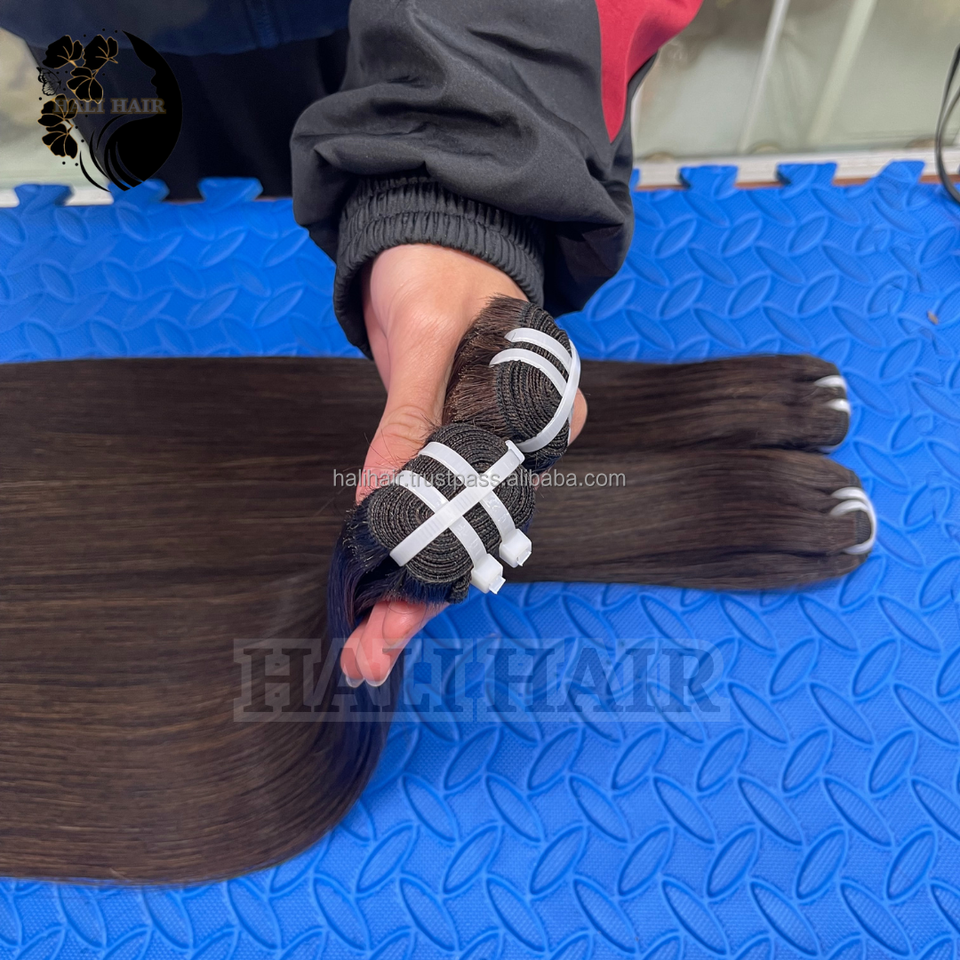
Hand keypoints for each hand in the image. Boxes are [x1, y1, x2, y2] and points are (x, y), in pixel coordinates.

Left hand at [340, 244, 586, 685]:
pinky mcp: (447, 451)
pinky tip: (373, 598)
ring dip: (407, 592)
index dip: (443, 566)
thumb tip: (380, 501)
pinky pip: (425, 509)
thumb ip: (410, 417)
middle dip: (419, 599)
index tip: (394, 615)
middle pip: (472, 536)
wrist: (430, 237)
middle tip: (369, 654)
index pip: (490, 508)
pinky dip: (398, 553)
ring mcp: (482, 453)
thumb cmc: (443, 271)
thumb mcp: (429, 335)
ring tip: (365, 649)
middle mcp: (520, 446)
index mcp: (540, 416)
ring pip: (448, 534)